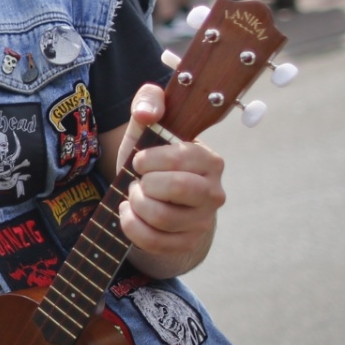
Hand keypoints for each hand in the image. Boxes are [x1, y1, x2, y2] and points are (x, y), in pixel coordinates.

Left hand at [115, 83, 224, 276]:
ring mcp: (203, 221)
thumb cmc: (153, 160)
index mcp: (210, 160)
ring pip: (162, 217)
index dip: (150, 158)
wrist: (155, 199)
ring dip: (136, 204)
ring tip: (134, 196)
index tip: (138, 160)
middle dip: (145, 183)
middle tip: (138, 181)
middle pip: (177, 188)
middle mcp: (213, 192)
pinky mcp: (186, 243)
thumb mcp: (147, 127)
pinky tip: (131, 214)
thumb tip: (147, 112)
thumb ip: (148, 101)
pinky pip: (153, 241)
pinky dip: (131, 226)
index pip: (181, 157)